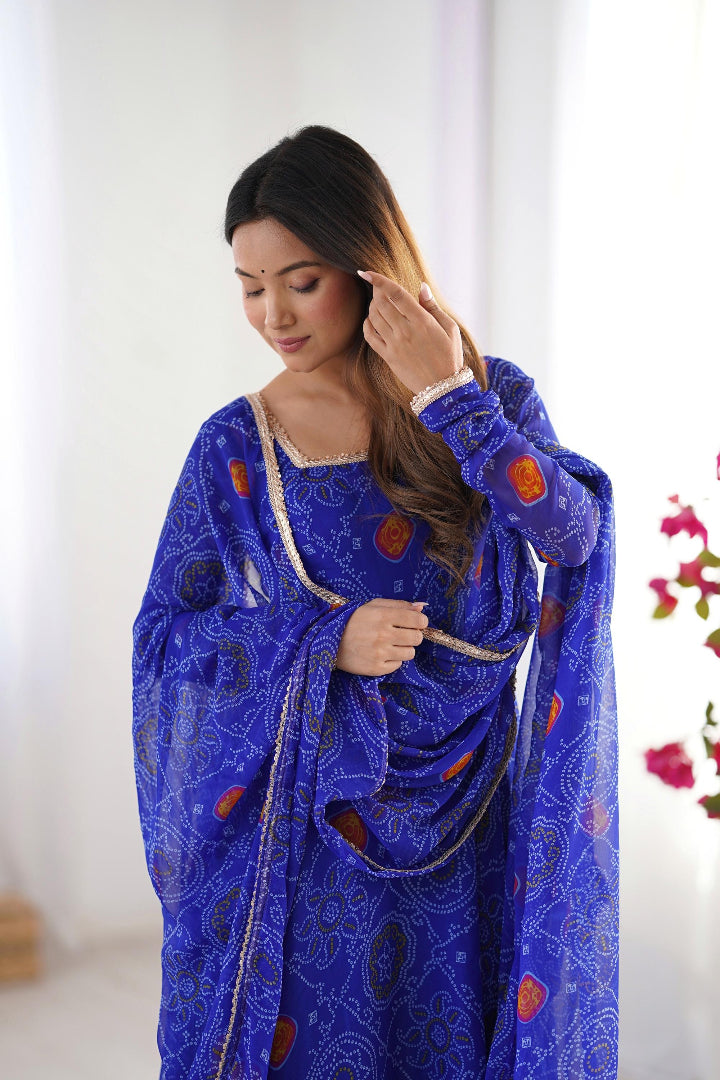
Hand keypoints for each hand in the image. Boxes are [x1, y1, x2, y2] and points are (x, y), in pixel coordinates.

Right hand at [334, 598, 428, 676]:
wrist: (331, 641)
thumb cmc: (354, 621)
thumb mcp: (373, 606)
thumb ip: (399, 605)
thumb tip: (421, 606)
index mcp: (383, 616)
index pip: (417, 620)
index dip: (420, 621)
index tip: (416, 622)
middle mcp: (383, 635)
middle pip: (417, 638)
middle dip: (413, 635)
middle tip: (402, 634)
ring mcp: (380, 653)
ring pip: (410, 653)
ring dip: (404, 648)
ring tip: (391, 644)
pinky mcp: (376, 668)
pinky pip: (398, 665)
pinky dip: (393, 660)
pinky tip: (382, 654)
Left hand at [358, 270, 462, 393]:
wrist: (442, 388)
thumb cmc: (449, 357)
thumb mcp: (450, 329)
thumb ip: (433, 307)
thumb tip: (421, 287)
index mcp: (422, 321)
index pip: (395, 294)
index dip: (379, 280)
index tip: (367, 272)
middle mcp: (405, 331)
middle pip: (381, 303)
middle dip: (376, 291)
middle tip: (378, 288)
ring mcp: (394, 344)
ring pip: (374, 318)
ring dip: (372, 306)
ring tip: (378, 302)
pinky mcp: (388, 357)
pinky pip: (371, 337)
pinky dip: (367, 325)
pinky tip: (370, 320)